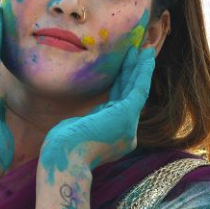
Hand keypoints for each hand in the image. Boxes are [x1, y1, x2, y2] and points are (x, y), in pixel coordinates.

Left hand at [39, 46, 155, 183]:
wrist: (64, 159)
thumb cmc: (62, 148)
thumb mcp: (77, 131)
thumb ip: (88, 122)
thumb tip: (86, 118)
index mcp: (114, 138)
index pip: (119, 105)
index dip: (122, 85)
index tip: (123, 71)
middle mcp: (127, 134)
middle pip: (130, 96)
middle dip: (134, 73)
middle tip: (140, 54)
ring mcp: (129, 126)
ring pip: (136, 90)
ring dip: (140, 68)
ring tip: (144, 49)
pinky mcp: (127, 115)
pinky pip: (139, 89)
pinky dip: (144, 71)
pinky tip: (146, 57)